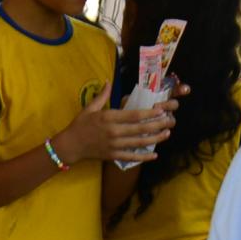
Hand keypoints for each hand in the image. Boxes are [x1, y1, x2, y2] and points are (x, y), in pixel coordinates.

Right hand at [54, 83, 175, 164]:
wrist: (70, 145)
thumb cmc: (80, 125)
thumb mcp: (89, 108)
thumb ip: (102, 96)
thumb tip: (108, 82)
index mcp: (108, 118)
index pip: (134, 115)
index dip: (150, 114)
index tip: (161, 111)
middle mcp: (113, 131)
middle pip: (140, 129)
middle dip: (158, 125)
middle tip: (170, 122)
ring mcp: (114, 145)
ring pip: (139, 143)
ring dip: (155, 139)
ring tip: (166, 134)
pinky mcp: (113, 155)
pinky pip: (131, 157)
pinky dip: (143, 157)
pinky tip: (154, 155)